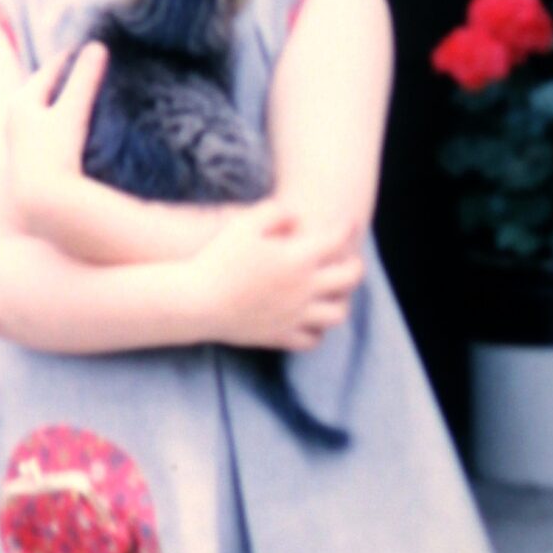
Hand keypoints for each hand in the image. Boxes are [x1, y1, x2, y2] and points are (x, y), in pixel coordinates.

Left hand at [7, 42, 107, 242]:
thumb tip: (98, 46)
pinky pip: (49, 134)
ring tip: (84, 97)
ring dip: (63, 104)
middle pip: (43, 92)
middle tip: (87, 68)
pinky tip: (76, 132)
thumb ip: (85, 80)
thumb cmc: (55, 154)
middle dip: (64, 80)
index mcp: (21, 102)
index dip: (69, 58)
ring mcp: (22, 144)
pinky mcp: (32, 164)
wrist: (42, 205)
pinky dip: (63, 125)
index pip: (48, 71)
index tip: (88, 47)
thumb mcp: (72, 113)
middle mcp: (16, 121)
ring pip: (45, 114)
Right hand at [190, 202, 365, 350]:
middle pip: (351, 278)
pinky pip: (314, 339)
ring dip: (341, 301)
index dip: (348, 228)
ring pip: (338, 313)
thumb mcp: (244, 224)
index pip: (339, 239)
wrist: (196, 301)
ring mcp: (296, 315)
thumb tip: (298, 219)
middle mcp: (305, 288)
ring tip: (332, 293)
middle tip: (350, 260)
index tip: (349, 223)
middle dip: (355, 265)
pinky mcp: (282, 337)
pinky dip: (317, 330)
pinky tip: (309, 319)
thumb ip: (276, 212)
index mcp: (298, 257)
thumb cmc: (218, 259)